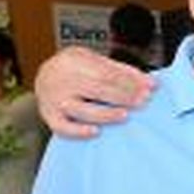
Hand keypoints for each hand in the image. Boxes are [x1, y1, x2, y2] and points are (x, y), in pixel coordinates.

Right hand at [35, 46, 154, 136]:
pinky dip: (78, 131)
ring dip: (105, 114)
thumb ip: (122, 71)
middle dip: (123, 96)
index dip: (129, 81)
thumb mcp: (93, 60)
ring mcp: (54, 100)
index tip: (149, 89)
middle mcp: (62, 80)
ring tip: (125, 115)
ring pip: (82, 110)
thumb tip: (152, 83)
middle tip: (142, 102)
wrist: (41, 77)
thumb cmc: (75, 69)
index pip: (106, 73)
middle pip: (97, 90)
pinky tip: (96, 132)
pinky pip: (63, 128)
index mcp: (73, 62)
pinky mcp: (50, 117)